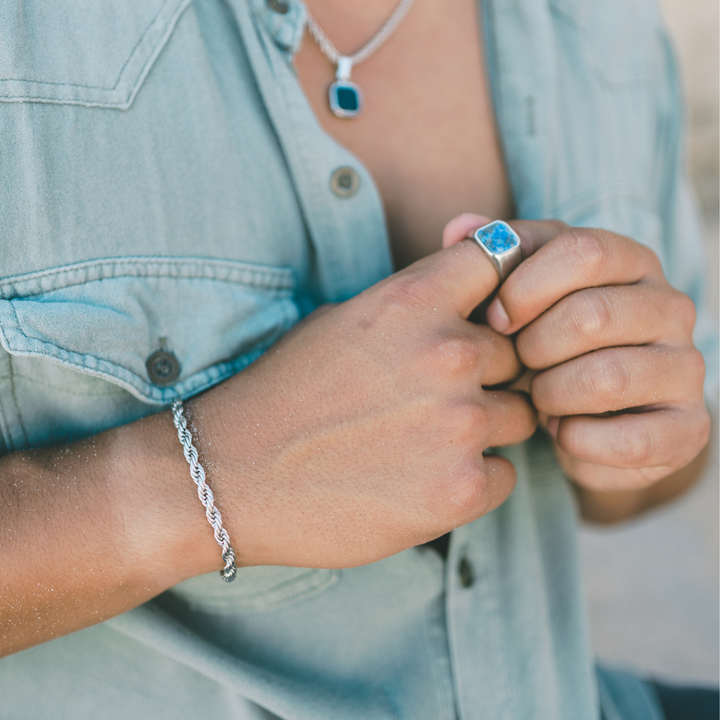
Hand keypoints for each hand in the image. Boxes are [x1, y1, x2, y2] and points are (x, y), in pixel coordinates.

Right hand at [191, 239, 535, 568]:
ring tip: (425, 442)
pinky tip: (423, 479)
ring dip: (484, 428)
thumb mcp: (345, 319)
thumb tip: (479, 295)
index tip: (486, 315)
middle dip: (490, 374)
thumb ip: (418, 304)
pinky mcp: (460, 490)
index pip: (500, 263)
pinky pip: (505, 474)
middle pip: (519, 354)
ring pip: (520, 416)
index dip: (499, 291)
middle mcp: (449, 354)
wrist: (234, 473)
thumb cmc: (285, 391)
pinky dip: (476, 478)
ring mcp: (458, 424)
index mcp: (415, 300)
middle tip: (436, 398)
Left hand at [477, 220, 709, 492]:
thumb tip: (460, 229)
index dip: (525, 287)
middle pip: (592, 314)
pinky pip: (629, 441)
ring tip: (538, 398)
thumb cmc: (541, 345)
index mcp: (630, 261)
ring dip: (551, 395)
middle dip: (533, 349)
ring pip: (607, 378)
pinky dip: (578, 441)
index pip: (583, 250)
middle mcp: (670, 306)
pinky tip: (562, 432)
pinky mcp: (688, 427)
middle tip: (516, 365)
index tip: (494, 319)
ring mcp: (685, 367)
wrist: (584, 417)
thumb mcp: (512, 299)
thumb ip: (488, 260)